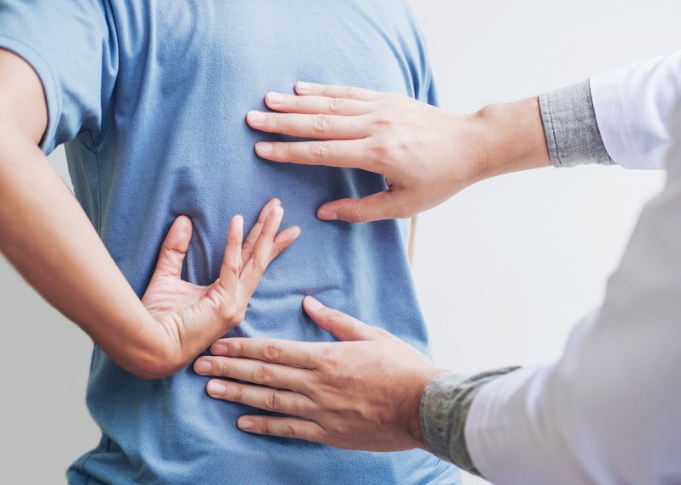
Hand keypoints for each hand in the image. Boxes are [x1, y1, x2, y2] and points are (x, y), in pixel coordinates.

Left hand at [140, 199, 299, 377]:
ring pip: (255, 261)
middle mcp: (236, 301)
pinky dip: (234, 242)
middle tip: (280, 207)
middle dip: (271, 231)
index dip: (263, 242)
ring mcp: (234, 304)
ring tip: (275, 209)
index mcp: (227, 298)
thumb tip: (183, 220)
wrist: (148, 348)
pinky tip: (237, 220)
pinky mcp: (224, 304)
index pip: (250, 263)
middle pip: (259, 259)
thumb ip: (175, 250)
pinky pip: (232, 266)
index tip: (274, 221)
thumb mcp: (167, 277)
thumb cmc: (155, 321)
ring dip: (265, 232)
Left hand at [193, 296, 444, 450]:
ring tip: (211, 390)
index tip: (219, 344)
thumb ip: (336, 321)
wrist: (424, 406)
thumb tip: (309, 303)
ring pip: (270, 402)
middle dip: (229, 369)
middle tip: (200, 366)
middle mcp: (317, 384)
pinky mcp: (329, 433)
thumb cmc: (402, 366)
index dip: (243, 348)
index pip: (274, 351)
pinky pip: (289, 429)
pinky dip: (264, 426)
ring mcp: (320, 411)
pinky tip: (242, 423)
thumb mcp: (371, 334)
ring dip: (238, 396)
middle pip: (264, 375)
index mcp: (326, 356)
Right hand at [246, 82, 549, 222]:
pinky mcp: (388, 97)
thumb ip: (362, 210)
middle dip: (283, 122)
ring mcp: (382, 108)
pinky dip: (324, 90)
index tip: (262, 150)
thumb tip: (324, 213)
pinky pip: (350, 92)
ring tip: (267, 100)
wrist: (471, 144)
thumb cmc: (440, 179)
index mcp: (379, 155)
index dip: (291, 152)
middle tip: (252, 119)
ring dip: (297, 102)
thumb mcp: (404, 205)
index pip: (324, 153)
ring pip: (331, 103)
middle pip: (320, 123)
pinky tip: (301, 88)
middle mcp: (377, 126)